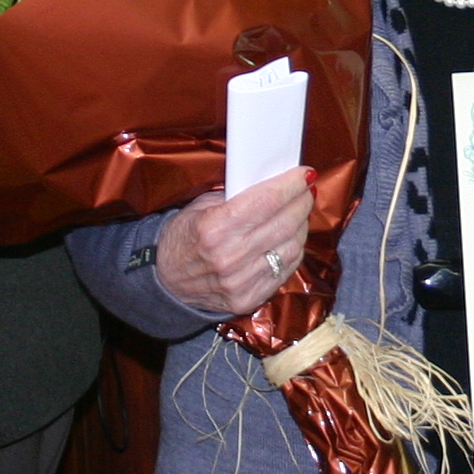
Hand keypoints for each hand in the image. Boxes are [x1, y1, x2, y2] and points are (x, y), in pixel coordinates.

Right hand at [155, 168, 317, 316]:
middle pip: (284, 223)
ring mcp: (241, 281)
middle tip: (307, 189)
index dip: (291, 185)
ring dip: (301, 225)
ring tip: (299, 212)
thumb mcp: (200, 208)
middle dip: (302, 201)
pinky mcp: (249, 299)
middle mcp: (230, 256)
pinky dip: (293, 250)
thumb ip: (235, 196)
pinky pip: (285, 271)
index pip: (267, 201)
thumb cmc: (183, 238)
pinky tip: (291, 237)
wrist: (166, 282)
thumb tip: (271, 182)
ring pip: (291, 247)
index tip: (304, 174)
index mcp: (214, 228)